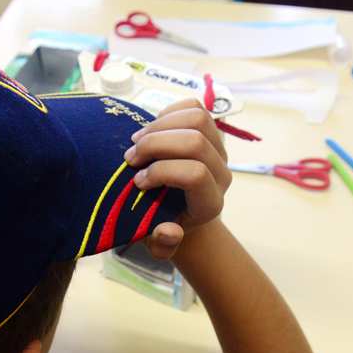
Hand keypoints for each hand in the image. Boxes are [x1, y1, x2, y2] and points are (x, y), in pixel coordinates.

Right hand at [123, 98, 230, 260]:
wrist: (180, 211)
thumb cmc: (164, 225)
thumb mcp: (160, 244)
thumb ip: (163, 245)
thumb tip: (169, 230)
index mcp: (210, 202)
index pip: (195, 174)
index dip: (161, 172)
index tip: (137, 182)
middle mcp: (222, 174)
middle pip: (195, 141)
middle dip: (155, 144)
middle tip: (130, 157)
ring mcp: (219, 149)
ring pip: (197, 119)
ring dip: (160, 125)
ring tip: (137, 140)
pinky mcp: (211, 130)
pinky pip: (194, 107)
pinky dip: (168, 112)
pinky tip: (152, 129)